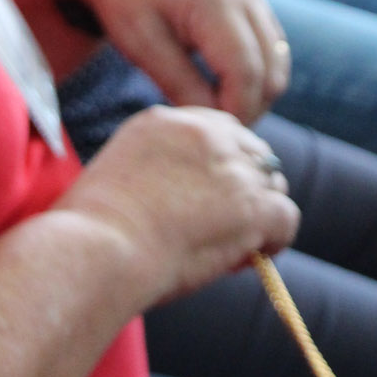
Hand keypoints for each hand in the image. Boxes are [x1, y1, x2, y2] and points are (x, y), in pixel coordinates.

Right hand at [64, 105, 298, 300]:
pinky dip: (276, 239)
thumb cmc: (89, 230)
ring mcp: (232, 170)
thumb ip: (152, 169)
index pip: (216, 129)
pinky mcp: (252, 208)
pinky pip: (286, 217)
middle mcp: (203, 134)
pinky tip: (254, 255)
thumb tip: (175, 199)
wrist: (97, 250)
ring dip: (260, 212)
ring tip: (235, 244)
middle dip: (245, 184)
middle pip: (251, 151)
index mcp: (163, 121)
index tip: (209, 193)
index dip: (220, 163)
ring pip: (271, 183)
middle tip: (224, 222)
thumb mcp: (115, 175)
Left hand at [72, 0, 290, 120]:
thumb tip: (212, 125)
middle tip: (209, 129)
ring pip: (277, 68)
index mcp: (215, 3)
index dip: (234, 113)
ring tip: (213, 111)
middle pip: (270, 76)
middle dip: (246, 110)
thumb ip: (180, 85)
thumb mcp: (143, 46)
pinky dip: (256, 78)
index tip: (207, 134)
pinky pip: (271, 53)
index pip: (246, 74)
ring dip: (254, 96)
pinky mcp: (253, 4)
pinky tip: (221, 89)